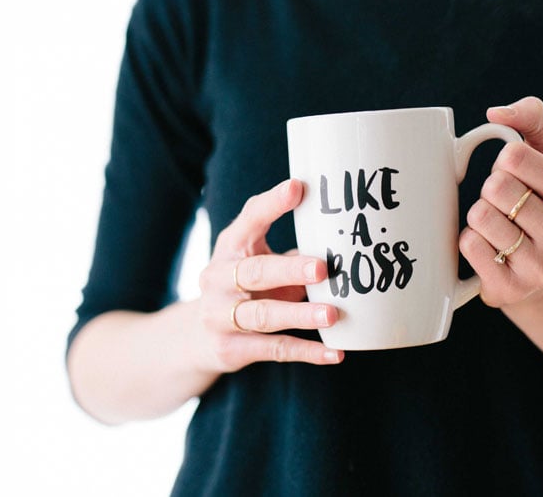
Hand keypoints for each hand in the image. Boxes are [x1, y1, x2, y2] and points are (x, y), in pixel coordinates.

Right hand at [195, 179, 343, 371]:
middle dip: (289, 270)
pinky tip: (335, 353)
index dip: (272, 204)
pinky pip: (274, 349)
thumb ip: (291, 250)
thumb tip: (346, 237)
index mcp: (230, 247)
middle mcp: (218, 279)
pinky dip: (306, 352)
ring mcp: (220, 316)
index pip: (249, 220)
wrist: (196, 338)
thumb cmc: (244, 288)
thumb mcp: (258, 261)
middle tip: (322, 268)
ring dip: (300, 315)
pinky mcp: (231, 349)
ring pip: (264, 315)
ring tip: (332, 315)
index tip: (298, 188)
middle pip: (254, 272)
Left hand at [460, 96, 542, 306]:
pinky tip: (487, 249)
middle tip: (504, 205)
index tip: (515, 176)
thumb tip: (497, 113)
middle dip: (489, 190)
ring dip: (478, 217)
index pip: (515, 157)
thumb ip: (531, 118)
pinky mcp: (510, 290)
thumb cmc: (535, 200)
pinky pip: (468, 246)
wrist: (533, 270)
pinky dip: (468, 241)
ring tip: (497, 228)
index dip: (503, 162)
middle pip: (495, 187)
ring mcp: (541, 269)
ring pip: (480, 217)